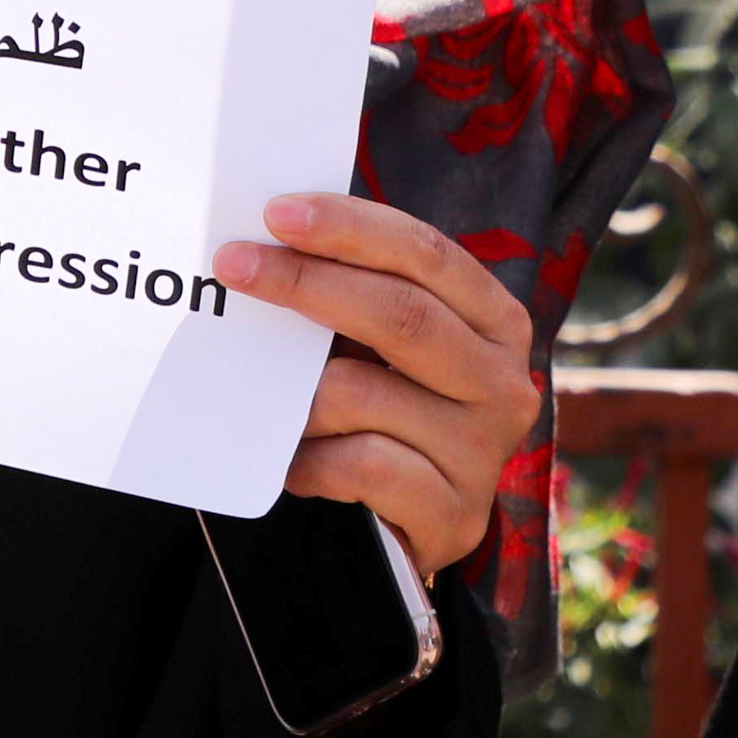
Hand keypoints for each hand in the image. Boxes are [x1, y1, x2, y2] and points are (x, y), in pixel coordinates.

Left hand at [211, 191, 540, 580]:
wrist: (405, 525)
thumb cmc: (385, 413)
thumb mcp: (380, 345)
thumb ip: (350, 292)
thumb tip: (263, 240)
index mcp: (494, 321)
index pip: (426, 254)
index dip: (351, 227)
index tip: (277, 213)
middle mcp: (503, 382)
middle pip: (402, 313)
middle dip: (306, 282)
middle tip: (234, 265)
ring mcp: (483, 452)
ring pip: (363, 393)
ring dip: (296, 395)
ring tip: (267, 402)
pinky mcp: (453, 514)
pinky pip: (359, 464)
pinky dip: (309, 459)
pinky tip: (293, 461)